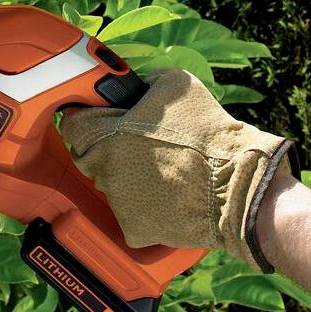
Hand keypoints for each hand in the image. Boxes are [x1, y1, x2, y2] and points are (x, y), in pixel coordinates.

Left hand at [58, 68, 292, 269]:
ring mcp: (119, 204)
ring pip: (110, 185)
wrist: (238, 185)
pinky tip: (165, 194)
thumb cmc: (208, 135)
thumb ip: (143, 82)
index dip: (85, 116)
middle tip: (136, 142)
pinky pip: (128, 213)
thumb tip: (134, 86)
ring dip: (125, 175)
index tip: (97, 116)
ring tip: (161, 168)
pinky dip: (141, 205)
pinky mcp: (134, 229)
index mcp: (107, 137)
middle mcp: (106, 172)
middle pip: (88, 155)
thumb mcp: (175, 83)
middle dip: (105, 146)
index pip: (72, 124)